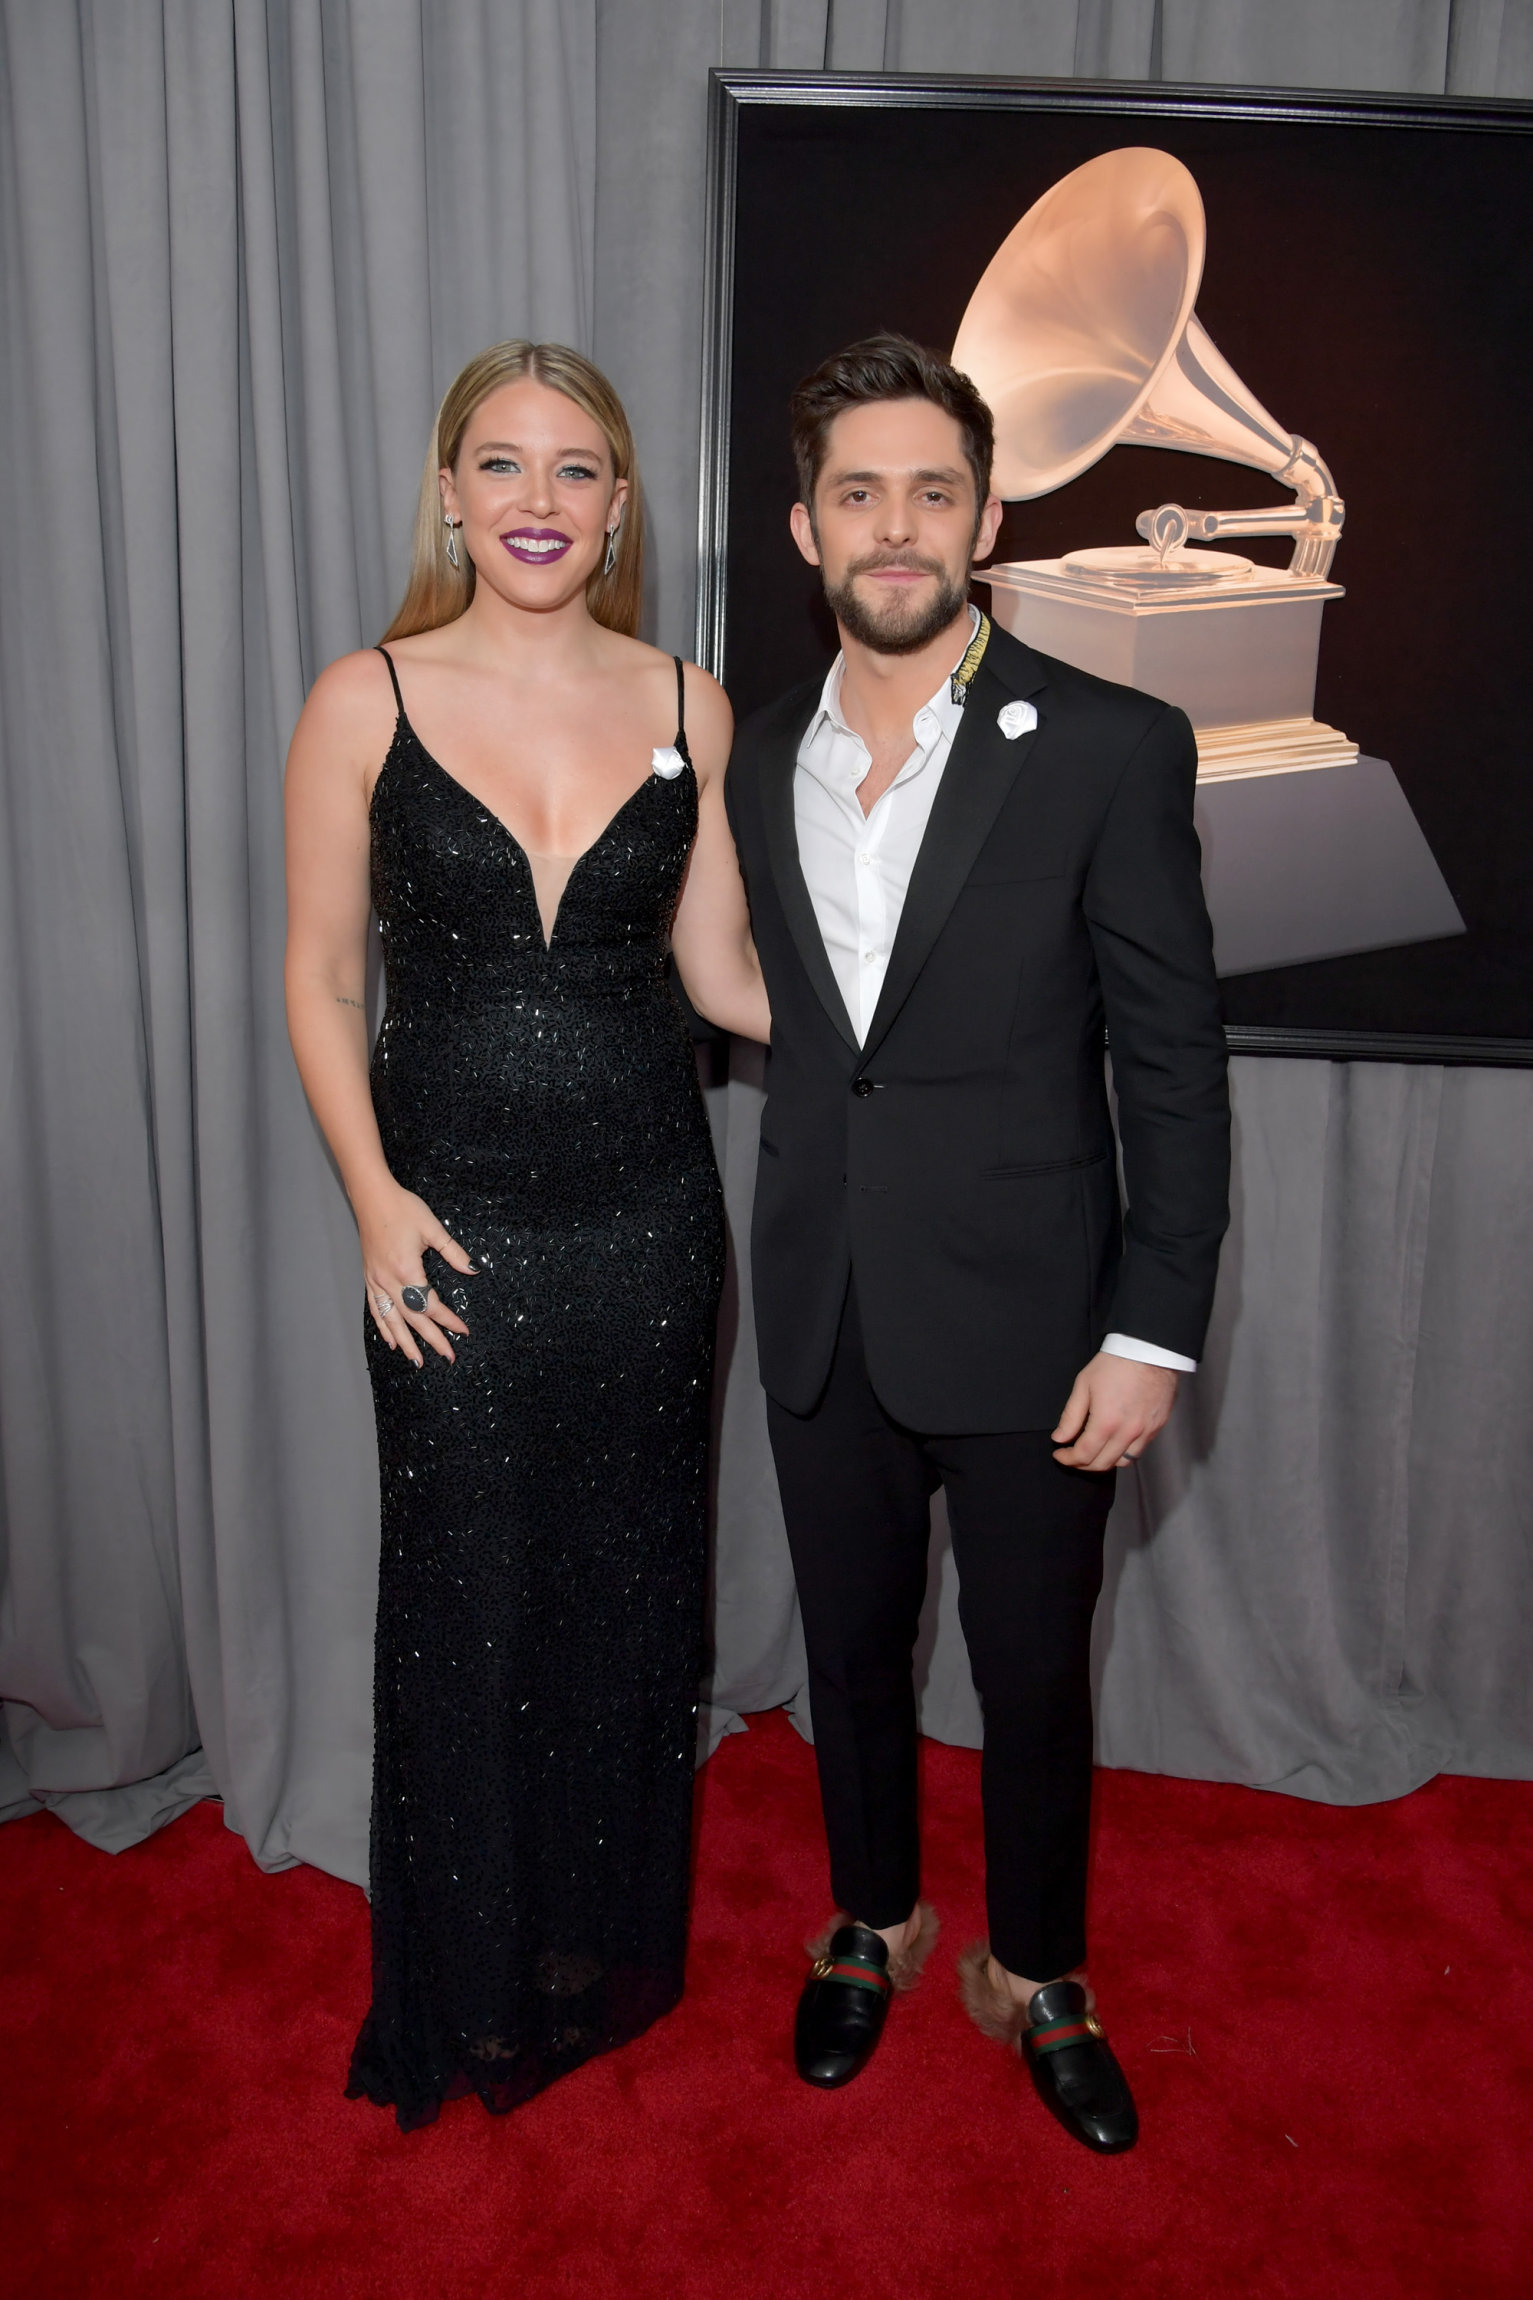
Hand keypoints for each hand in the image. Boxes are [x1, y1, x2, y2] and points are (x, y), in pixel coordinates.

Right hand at [356, 1180, 475, 1365]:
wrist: (371, 1196)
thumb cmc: (402, 1208)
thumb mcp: (433, 1228)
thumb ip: (453, 1252)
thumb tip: (474, 1269)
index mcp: (406, 1270)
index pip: (430, 1304)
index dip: (448, 1320)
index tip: (463, 1331)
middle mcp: (389, 1281)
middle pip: (412, 1319)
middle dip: (431, 1340)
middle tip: (448, 1357)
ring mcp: (376, 1281)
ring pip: (391, 1320)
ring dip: (406, 1343)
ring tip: (418, 1362)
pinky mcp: (369, 1277)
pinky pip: (376, 1309)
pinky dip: (384, 1327)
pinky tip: (392, 1341)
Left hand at [1051, 1353, 1178, 1471]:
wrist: (1149, 1350)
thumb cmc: (1115, 1363)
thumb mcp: (1084, 1385)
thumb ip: (1071, 1416)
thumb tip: (1060, 1438)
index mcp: (1106, 1423)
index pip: (1084, 1454)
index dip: (1068, 1459)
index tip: (1060, 1454)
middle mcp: (1127, 1433)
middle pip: (1102, 1464)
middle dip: (1083, 1464)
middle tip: (1073, 1456)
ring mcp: (1145, 1432)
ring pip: (1123, 1462)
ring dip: (1105, 1461)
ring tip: (1095, 1451)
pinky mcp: (1157, 1427)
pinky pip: (1139, 1450)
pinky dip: (1124, 1452)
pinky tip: (1115, 1442)